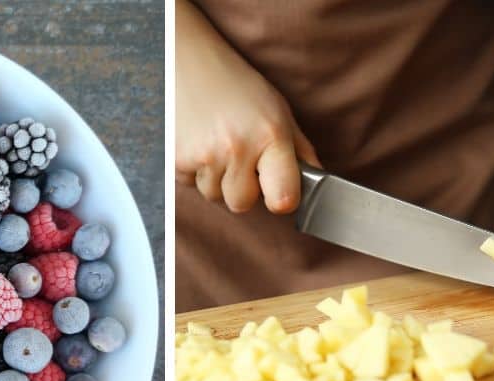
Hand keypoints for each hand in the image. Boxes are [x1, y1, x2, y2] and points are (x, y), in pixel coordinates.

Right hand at [175, 1, 318, 213]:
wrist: (188, 62)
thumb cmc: (236, 86)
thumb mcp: (277, 110)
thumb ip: (299, 149)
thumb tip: (316, 180)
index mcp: (271, 136)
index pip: (283, 199)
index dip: (281, 199)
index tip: (277, 191)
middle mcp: (238, 148)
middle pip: (242, 204)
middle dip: (242, 189)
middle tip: (240, 159)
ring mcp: (205, 156)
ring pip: (215, 196)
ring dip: (217, 180)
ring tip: (217, 146)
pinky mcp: (177, 160)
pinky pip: (190, 185)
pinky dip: (194, 171)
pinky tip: (199, 144)